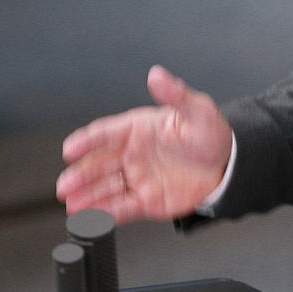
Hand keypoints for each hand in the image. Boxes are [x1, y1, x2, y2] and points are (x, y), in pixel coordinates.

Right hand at [56, 65, 232, 222]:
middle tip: (65, 184)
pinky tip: (91, 216)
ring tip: (72, 203)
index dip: (86, 140)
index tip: (70, 148)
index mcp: (139, 129)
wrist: (228, 164)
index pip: (106, 133)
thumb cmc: (210, 133)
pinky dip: (105, 213)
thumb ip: (175, 94)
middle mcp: (133, 153)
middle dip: (80, 174)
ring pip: (106, 187)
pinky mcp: (146, 199)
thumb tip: (158, 75)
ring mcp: (138, 177)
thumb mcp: (196, 110)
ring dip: (88, 195)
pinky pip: (122, 207)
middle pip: (99, 163)